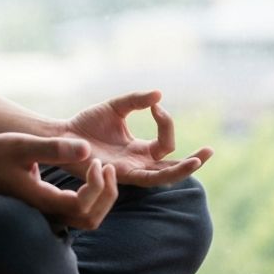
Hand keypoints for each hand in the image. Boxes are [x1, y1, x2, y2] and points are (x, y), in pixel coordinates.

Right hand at [0, 132, 117, 229]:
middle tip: (107, 166)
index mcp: (42, 200)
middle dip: (107, 194)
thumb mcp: (23, 146)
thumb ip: (53, 148)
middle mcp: (48, 214)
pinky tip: (91, 177)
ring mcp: (48, 215)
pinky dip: (93, 199)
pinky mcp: (49, 210)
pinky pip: (79, 213)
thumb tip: (87, 148)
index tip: (95, 161)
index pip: (82, 205)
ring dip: (102, 199)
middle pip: (91, 218)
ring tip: (103, 172)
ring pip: (87, 219)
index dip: (97, 185)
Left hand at [62, 90, 212, 187]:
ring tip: (198, 161)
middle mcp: (139, 163)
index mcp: (139, 149)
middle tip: (210, 151)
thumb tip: (159, 94)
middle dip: (193, 161)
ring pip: (164, 176)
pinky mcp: (120, 175)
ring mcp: (131, 171)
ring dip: (182, 169)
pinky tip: (174, 164)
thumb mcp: (115, 107)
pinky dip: (162, 172)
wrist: (63, 134)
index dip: (166, 123)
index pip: (165, 142)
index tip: (156, 106)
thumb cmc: (87, 124)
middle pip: (172, 165)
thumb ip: (135, 101)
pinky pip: (146, 178)